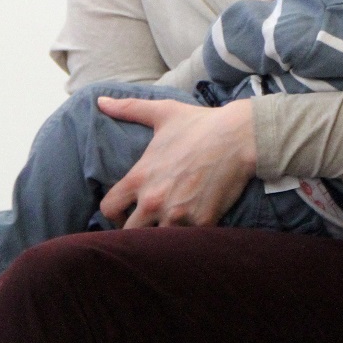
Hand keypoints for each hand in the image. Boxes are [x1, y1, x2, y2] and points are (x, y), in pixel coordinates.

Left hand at [97, 97, 255, 227]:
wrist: (241, 135)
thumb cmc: (200, 124)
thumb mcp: (163, 112)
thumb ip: (129, 108)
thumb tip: (101, 101)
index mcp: (140, 177)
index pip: (108, 208)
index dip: (114, 211)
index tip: (126, 209)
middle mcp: (154, 200)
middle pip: (128, 232)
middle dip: (136, 228)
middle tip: (148, 221)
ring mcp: (177, 214)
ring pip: (156, 241)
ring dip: (161, 234)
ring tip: (169, 224)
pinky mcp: (201, 222)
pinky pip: (186, 241)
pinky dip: (188, 236)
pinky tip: (192, 226)